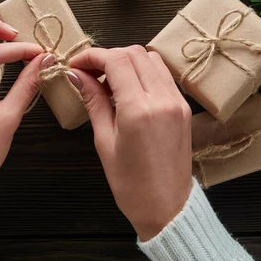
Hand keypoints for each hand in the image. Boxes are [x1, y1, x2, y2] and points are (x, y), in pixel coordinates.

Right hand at [69, 46, 192, 240]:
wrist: (167, 207)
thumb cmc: (131, 184)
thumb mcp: (104, 142)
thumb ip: (94, 102)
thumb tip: (78, 76)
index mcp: (139, 110)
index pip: (116, 60)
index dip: (92, 56)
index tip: (77, 64)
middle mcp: (162, 99)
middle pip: (134, 53)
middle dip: (108, 56)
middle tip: (89, 72)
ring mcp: (177, 101)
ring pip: (151, 58)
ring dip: (128, 61)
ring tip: (109, 82)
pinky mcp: (183, 107)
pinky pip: (163, 75)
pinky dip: (144, 72)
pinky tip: (129, 89)